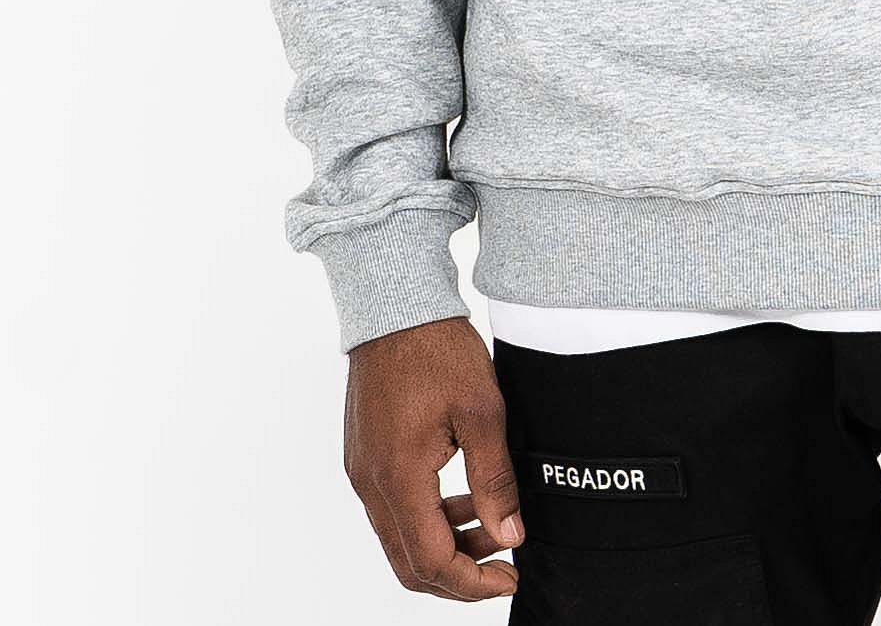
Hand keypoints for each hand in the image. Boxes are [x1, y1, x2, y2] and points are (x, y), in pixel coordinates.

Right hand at [343, 315, 523, 598]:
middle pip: (408, 562)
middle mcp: (370, 483)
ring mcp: (362, 469)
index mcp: (398, 476)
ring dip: (445, 544)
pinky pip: (392, 508)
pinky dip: (427, 517)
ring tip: (492, 524)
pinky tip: (461, 498)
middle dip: (459, 574)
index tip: (510, 576)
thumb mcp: (482, 412)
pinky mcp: (364, 454)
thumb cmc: (438, 349)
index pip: (430, 561)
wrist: (396, 305)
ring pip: (399, 537)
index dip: (473, 583)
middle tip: (503, 562)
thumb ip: (494, 480)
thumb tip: (510, 534)